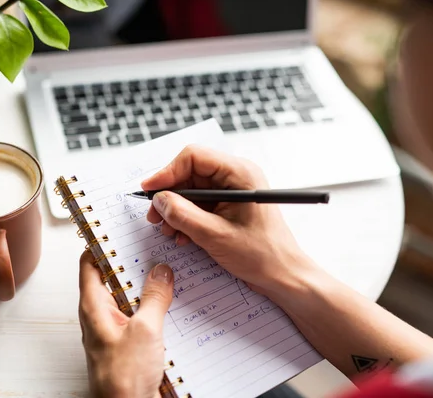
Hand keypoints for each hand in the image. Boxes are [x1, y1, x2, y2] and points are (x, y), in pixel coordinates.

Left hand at [78, 250, 173, 397]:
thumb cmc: (122, 380)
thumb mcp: (145, 330)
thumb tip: (161, 272)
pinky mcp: (130, 341)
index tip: (116, 228)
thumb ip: (154, 298)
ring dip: (145, 284)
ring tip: (165, 270)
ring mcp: (115, 328)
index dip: (100, 243)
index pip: (89, 263)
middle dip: (131, 262)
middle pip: (112, 277)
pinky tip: (171, 301)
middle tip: (151, 246)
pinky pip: (140, 314)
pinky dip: (153, 304)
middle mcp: (101, 315)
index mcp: (93, 306)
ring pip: (129, 296)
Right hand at [142, 145, 317, 300]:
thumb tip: (159, 200)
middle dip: (169, 196)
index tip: (149, 190)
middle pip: (189, 174)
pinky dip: (186, 219)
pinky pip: (198, 205)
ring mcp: (231, 192)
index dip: (167, 172)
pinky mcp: (227, 206)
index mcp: (239, 173)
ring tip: (170, 231)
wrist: (282, 276)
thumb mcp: (215, 235)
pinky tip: (183, 236)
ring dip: (175, 211)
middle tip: (155, 217)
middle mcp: (235, 177)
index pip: (194, 157)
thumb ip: (183, 215)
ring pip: (191, 191)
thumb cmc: (262, 255)